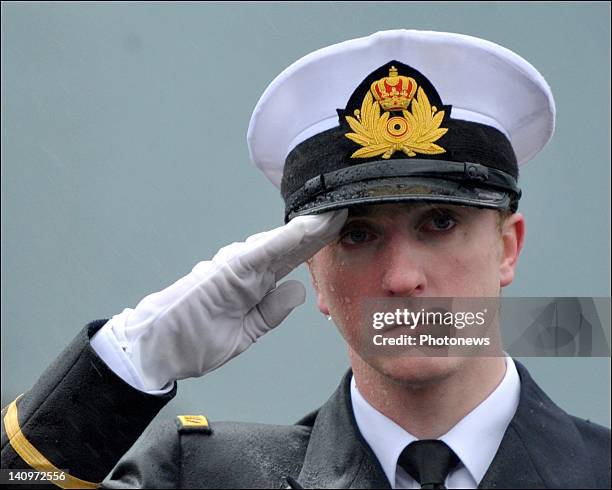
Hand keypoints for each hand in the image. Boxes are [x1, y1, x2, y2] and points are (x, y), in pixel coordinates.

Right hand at [108, 210, 346, 389]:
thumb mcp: (246, 332)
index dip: (320, 244)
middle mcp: (249, 267)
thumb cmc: (194, 340)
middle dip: (324, 228)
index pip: (295, 258)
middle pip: (294, 244)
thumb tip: (299, 290)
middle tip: (352, 207)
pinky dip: (288, 238)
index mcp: (255, 283)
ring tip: (341, 210)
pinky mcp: (229, 269)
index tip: (346, 230)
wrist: (157, 350)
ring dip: (313, 227)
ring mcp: (239, 265)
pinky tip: (311, 227)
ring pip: (283, 241)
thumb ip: (272, 311)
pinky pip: (264, 251)